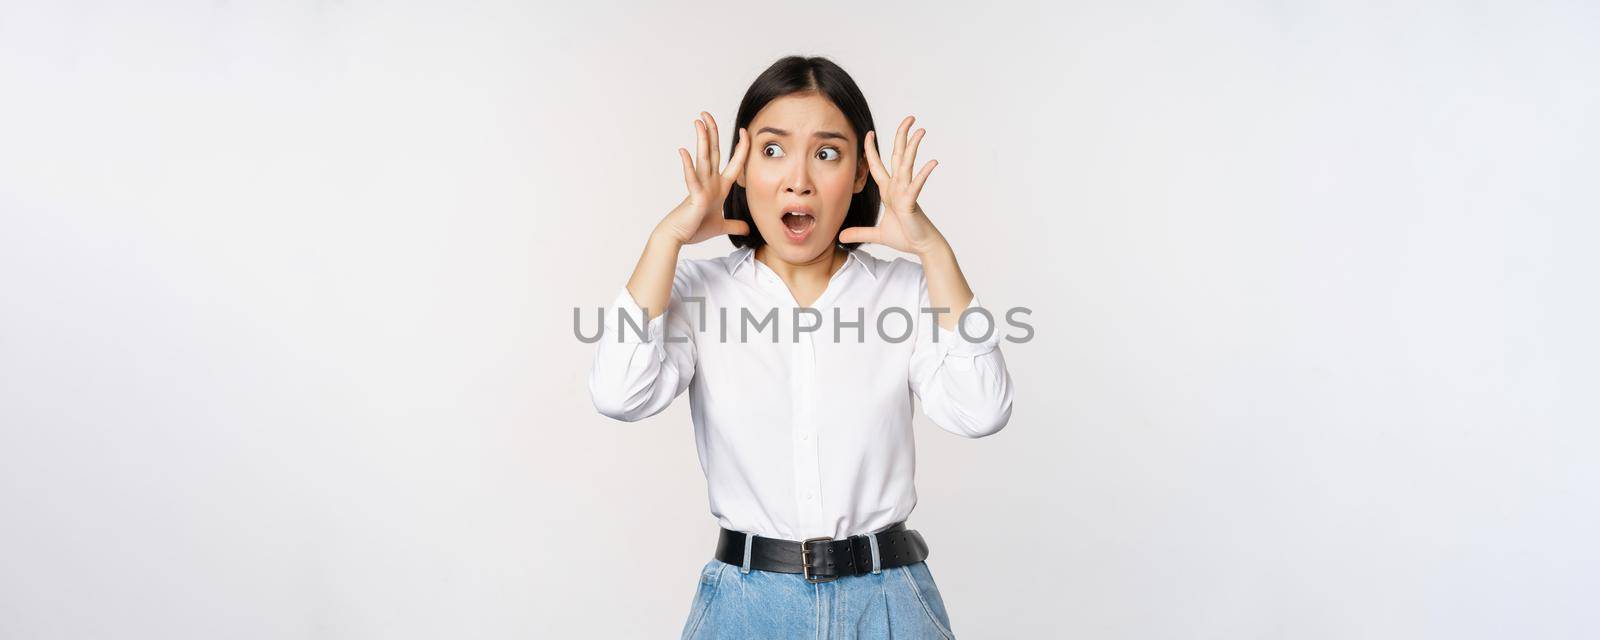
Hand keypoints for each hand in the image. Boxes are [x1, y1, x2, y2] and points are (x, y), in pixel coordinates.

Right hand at [656, 111, 751, 244]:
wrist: (678, 236)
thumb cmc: (695, 228)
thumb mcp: (721, 226)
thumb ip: (735, 225)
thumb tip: (747, 229)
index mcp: (719, 187)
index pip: (734, 164)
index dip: (742, 149)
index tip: (745, 132)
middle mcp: (709, 182)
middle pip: (713, 152)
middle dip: (712, 132)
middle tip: (707, 114)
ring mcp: (701, 187)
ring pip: (703, 159)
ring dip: (702, 140)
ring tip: (699, 122)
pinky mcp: (694, 196)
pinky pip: (691, 178)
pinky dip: (688, 165)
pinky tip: (684, 151)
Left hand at [838, 115, 947, 255]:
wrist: (921, 246)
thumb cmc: (905, 237)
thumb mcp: (877, 234)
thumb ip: (859, 232)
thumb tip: (840, 237)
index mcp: (889, 190)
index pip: (878, 165)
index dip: (872, 149)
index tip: (868, 133)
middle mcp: (898, 186)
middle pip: (898, 156)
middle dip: (901, 136)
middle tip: (909, 118)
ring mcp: (906, 192)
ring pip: (907, 165)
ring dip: (913, 147)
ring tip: (921, 131)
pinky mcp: (912, 202)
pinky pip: (917, 186)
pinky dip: (924, 174)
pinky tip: (932, 162)